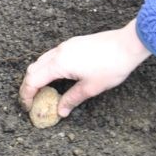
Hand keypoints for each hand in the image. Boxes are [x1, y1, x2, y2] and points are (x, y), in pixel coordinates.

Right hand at [19, 20, 151, 117]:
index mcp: (59, 64)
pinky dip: (47, 68)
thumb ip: (72, 99)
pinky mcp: (73, 44)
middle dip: (28, 86)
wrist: (128, 44)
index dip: (26, 95)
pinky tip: (56, 78)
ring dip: (37, 76)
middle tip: (32, 101)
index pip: (32, 80)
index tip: (28, 107)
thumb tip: (60, 111)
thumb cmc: (112, 66)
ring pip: (42, 61)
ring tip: (43, 92)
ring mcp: (65, 46)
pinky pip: (52, 56)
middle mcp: (58, 52)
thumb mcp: (91, 88)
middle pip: (33, 69)